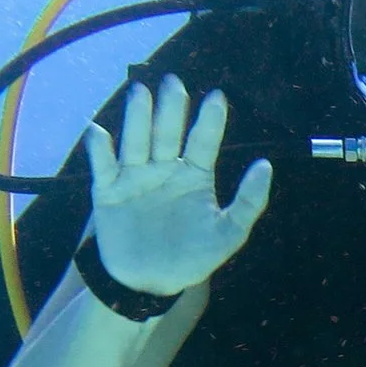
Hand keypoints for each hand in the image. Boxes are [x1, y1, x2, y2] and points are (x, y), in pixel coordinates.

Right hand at [82, 74, 272, 297]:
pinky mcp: (108, 192)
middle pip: (167, 132)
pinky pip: (103, 166)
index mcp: (194, 175)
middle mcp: (164, 168)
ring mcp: (135, 177)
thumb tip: (266, 165)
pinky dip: (100, 149)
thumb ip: (249, 202)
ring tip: (141, 92)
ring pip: (136, 141)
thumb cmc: (193, 258)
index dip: (210, 120)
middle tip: (174, 82)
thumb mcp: (228, 234)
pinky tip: (99, 131)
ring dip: (138, 117)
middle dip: (171, 108)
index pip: (203, 141)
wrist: (150, 284)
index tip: (218, 97)